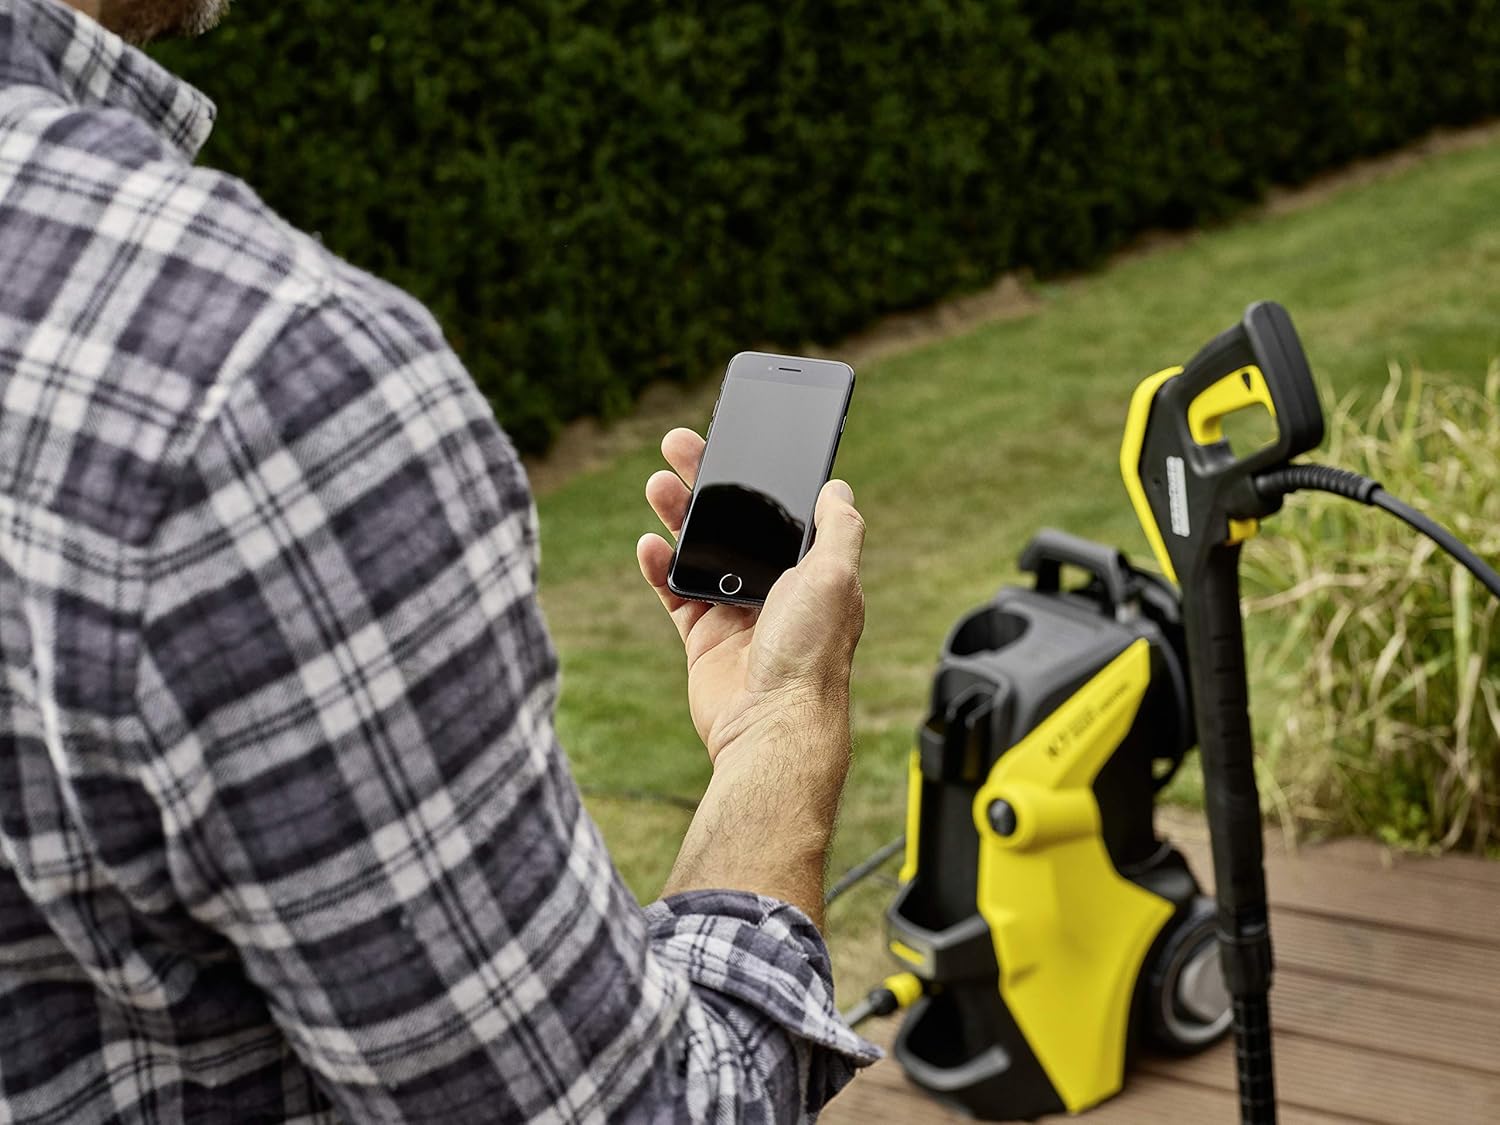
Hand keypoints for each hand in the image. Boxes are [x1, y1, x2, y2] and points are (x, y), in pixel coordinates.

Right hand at [637, 428, 865, 770]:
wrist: (772, 725)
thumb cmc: (810, 655)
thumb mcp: (836, 578)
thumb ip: (839, 529)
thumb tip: (838, 487)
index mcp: (809, 571)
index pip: (778, 510)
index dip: (755, 475)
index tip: (732, 440)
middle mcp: (774, 589)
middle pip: (733, 522)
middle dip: (706, 482)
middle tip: (678, 445)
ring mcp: (736, 613)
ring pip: (699, 550)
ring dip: (677, 516)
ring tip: (657, 484)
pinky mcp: (703, 638)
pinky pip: (674, 593)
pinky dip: (659, 567)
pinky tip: (649, 544)